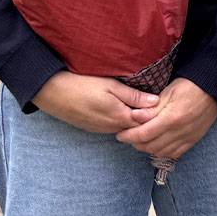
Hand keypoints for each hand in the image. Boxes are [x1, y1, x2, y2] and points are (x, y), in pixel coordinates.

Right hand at [31, 71, 157, 133]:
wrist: (54, 93)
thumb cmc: (84, 85)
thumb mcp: (111, 86)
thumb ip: (133, 96)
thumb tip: (155, 102)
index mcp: (120, 117)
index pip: (146, 121)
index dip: (155, 112)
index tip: (162, 101)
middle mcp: (112, 128)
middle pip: (136, 126)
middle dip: (145, 117)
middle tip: (151, 100)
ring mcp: (102, 129)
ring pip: (124, 126)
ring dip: (132, 118)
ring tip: (137, 102)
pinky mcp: (93, 128)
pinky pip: (113, 126)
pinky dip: (120, 119)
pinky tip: (120, 107)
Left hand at [116, 78, 216, 158]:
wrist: (213, 88)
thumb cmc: (189, 86)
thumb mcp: (168, 92)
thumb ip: (151, 108)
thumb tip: (133, 116)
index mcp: (172, 118)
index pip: (144, 134)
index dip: (129, 136)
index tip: (120, 134)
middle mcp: (180, 131)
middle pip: (150, 146)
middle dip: (135, 143)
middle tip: (128, 136)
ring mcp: (188, 137)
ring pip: (160, 152)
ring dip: (147, 148)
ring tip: (140, 139)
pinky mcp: (193, 140)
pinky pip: (174, 153)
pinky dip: (162, 151)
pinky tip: (156, 144)